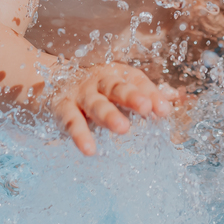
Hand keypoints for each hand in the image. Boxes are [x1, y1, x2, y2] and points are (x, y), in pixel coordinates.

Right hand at [51, 63, 178, 155]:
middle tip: (147, 109)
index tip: (165, 110)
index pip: (136, 80)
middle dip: (132, 96)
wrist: (47, 83)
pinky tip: (89, 149)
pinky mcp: (61, 107)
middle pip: (116, 86)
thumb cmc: (93, 89)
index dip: (151, 93)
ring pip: (95, 103)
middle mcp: (97, 80)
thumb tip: (177, 98)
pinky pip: (71, 121)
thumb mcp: (118, 88)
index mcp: (115, 73)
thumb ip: (146, 94)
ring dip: (109, 115)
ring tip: (123, 128)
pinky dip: (79, 135)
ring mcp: (79, 93)